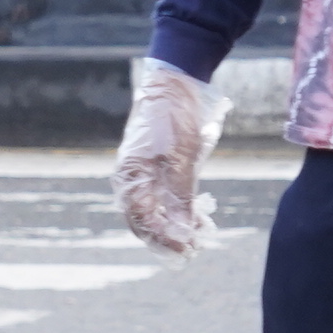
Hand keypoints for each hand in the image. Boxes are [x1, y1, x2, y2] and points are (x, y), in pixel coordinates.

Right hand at [112, 56, 232, 261]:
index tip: (186, 249)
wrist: (176, 82)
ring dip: (178, 225)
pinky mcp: (161, 167)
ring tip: (202, 234)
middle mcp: (133, 180)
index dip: (163, 238)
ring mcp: (145, 173)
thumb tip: (179, 231)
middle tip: (194, 249)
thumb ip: (179, 197)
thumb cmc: (172, 119)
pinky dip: (182, 209)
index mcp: (130, 178)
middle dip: (169, 237)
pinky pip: (167, 197)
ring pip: (157, 211)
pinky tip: (200, 216)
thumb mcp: (180, 160)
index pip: (142, 221)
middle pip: (146, 221)